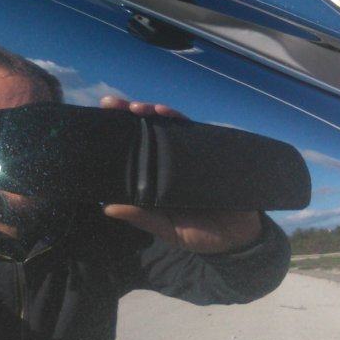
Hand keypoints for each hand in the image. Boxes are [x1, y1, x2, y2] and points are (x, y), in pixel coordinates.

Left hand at [99, 96, 261, 253]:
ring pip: (164, 126)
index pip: (131, 153)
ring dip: (148, 111)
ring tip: (134, 107)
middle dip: (126, 114)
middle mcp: (166, 163)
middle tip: (109, 103)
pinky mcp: (205, 149)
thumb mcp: (167, 229)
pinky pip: (189, 129)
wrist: (241, 236)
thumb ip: (142, 218)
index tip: (98, 122)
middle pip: (143, 133)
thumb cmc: (201, 235)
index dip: (116, 137)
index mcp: (153, 181)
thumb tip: (106, 207)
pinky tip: (164, 112)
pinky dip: (176, 118)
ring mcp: (185, 154)